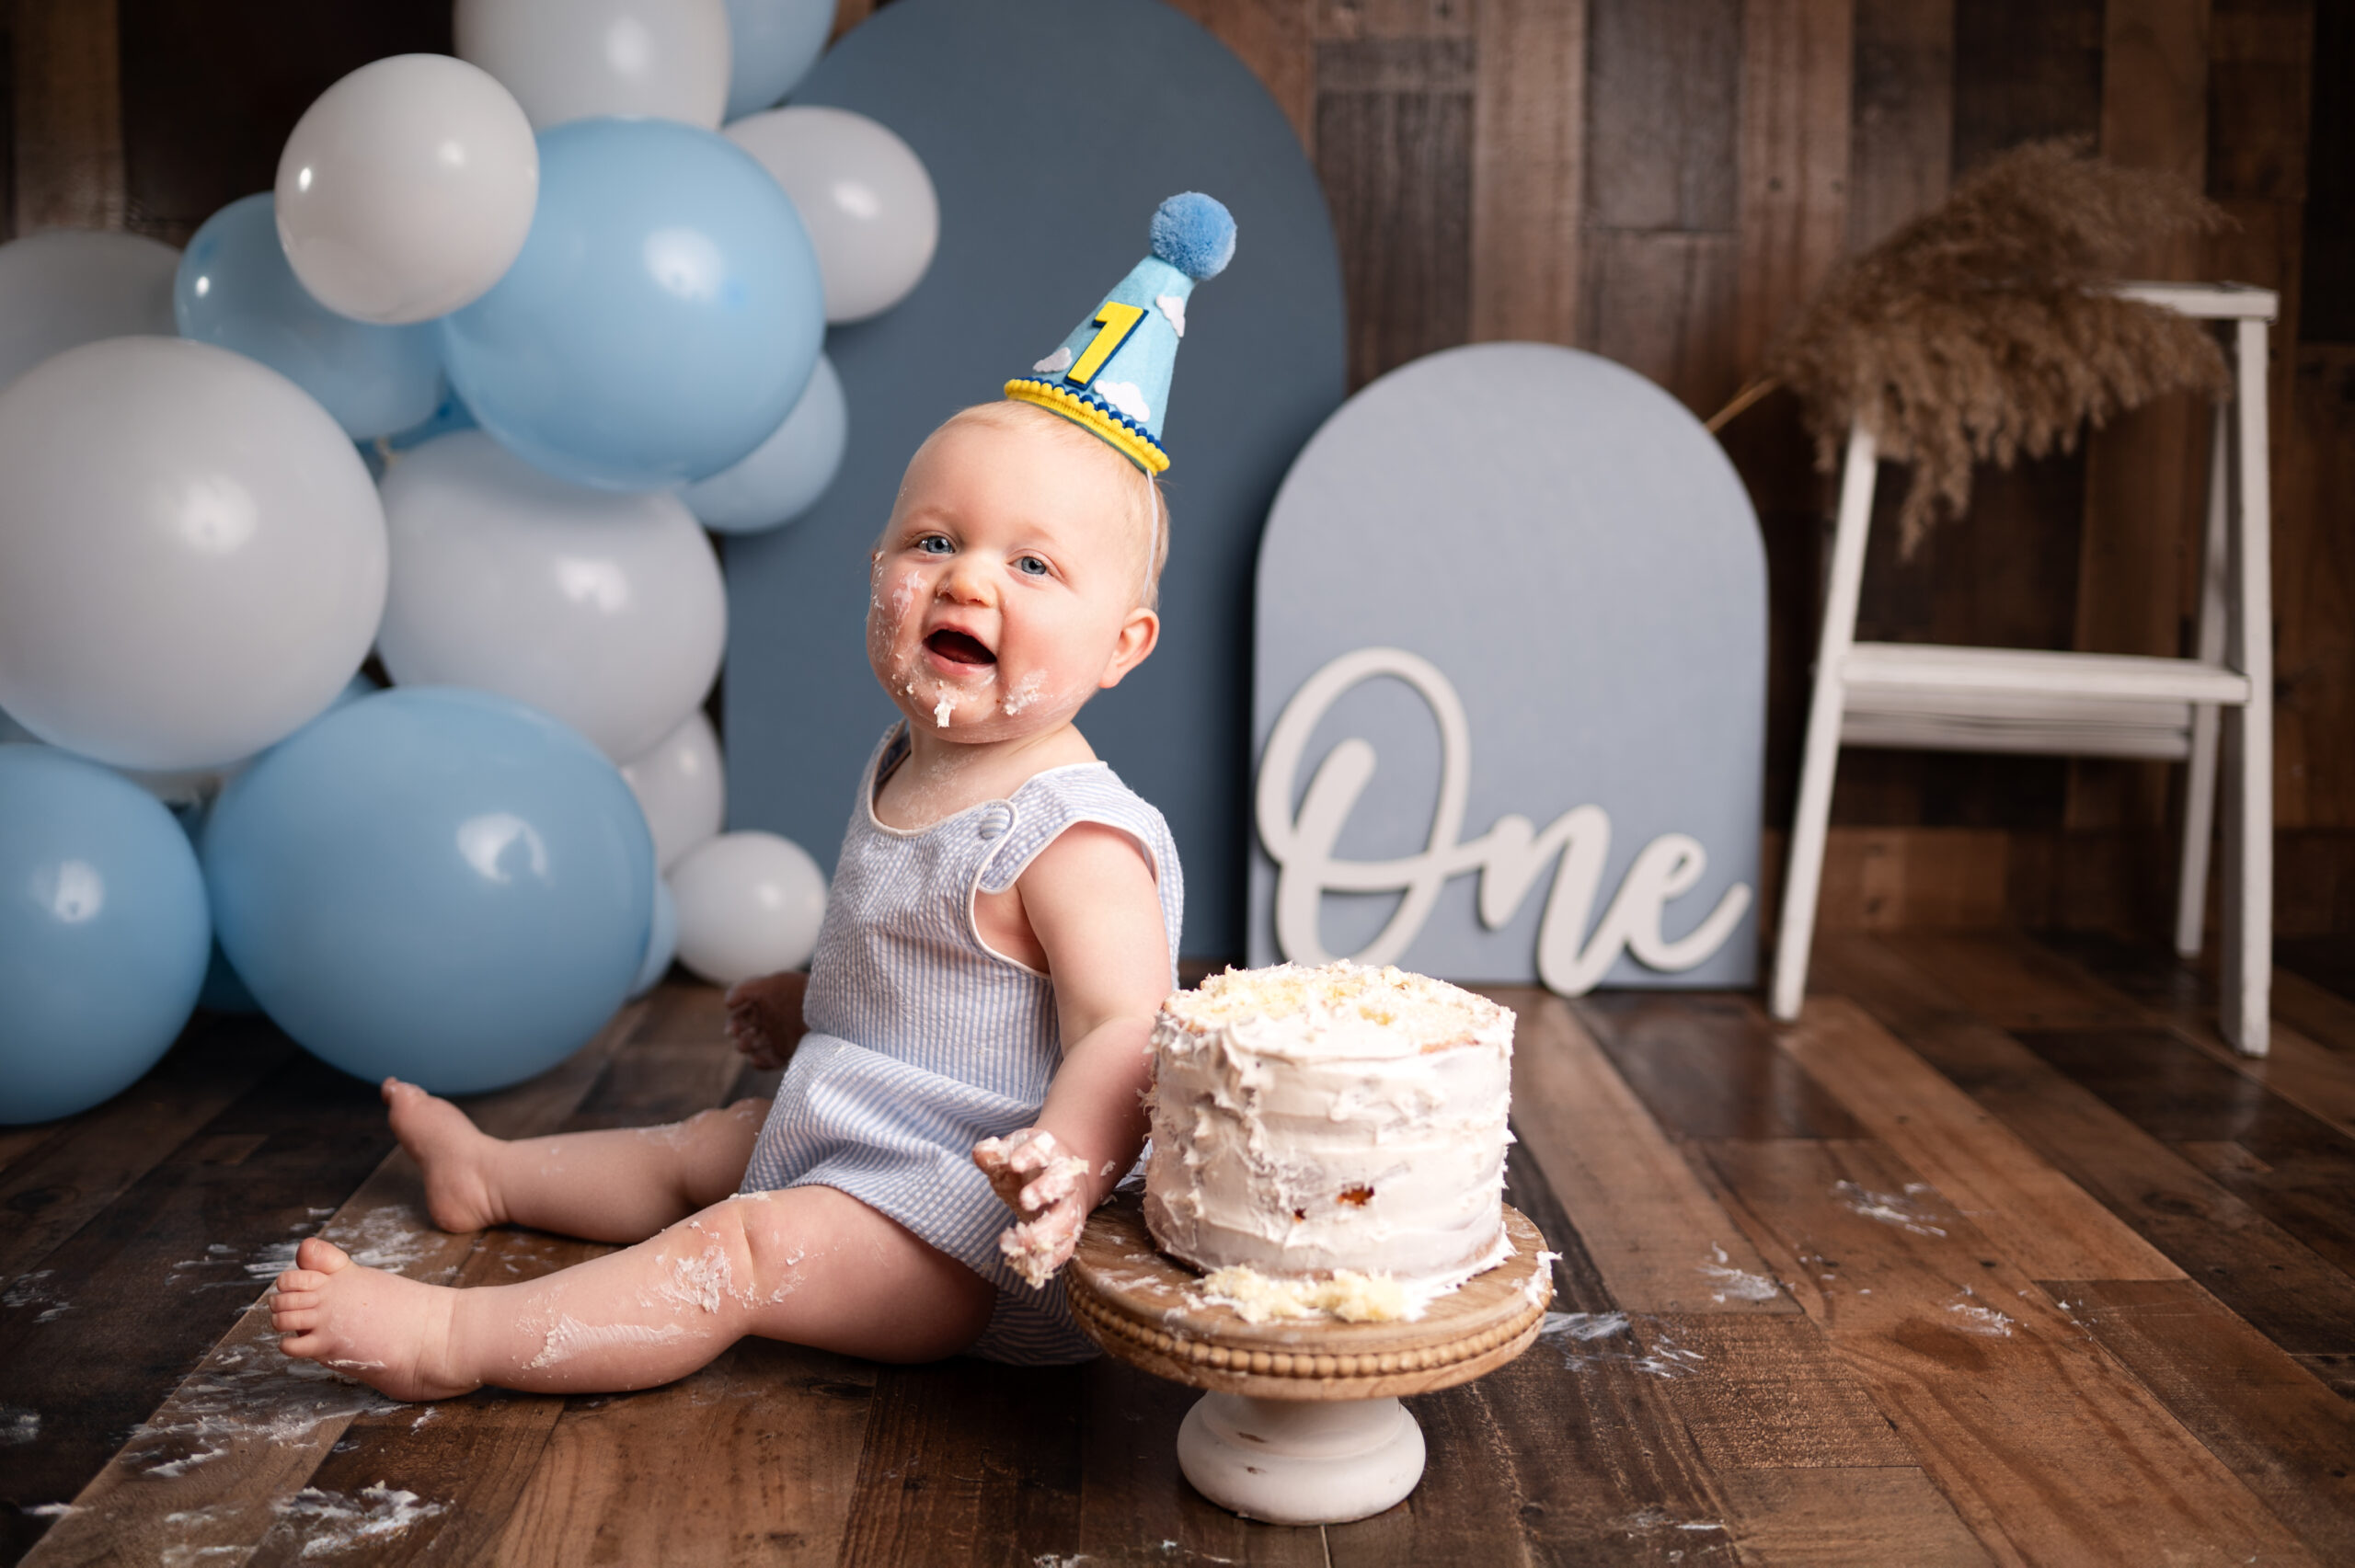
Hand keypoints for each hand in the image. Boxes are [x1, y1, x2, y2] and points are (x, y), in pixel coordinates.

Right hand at [724, 971, 808, 1069]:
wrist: (829, 1006)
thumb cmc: (799, 992)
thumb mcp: (772, 984)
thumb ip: (745, 989)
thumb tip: (726, 1003)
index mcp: (761, 1006)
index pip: (738, 1018)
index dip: (733, 1023)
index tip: (733, 1027)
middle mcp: (767, 1023)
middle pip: (741, 1034)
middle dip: (736, 1035)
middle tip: (738, 1036)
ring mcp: (776, 1039)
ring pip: (751, 1048)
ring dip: (745, 1047)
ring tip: (748, 1043)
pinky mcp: (785, 1053)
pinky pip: (766, 1062)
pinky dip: (759, 1062)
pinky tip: (757, 1058)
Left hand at [973, 1128, 1093, 1286]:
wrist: (1059, 1174)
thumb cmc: (1028, 1163)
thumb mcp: (1007, 1153)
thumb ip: (992, 1154)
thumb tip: (984, 1151)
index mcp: (1050, 1151)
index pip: (1044, 1148)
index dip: (1031, 1154)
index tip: (1014, 1163)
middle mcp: (1065, 1177)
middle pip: (1064, 1182)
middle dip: (1047, 1190)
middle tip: (1024, 1201)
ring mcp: (1070, 1204)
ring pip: (1068, 1219)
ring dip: (1046, 1233)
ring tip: (1019, 1244)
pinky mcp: (1069, 1230)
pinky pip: (1065, 1246)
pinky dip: (1050, 1258)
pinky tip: (1029, 1264)